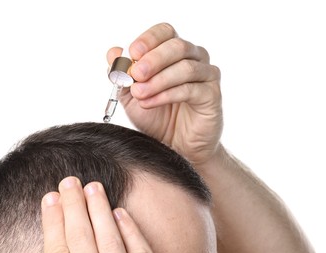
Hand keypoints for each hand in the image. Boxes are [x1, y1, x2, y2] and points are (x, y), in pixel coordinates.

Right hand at [41, 176, 154, 252]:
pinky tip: (120, 212)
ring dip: (100, 211)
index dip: (52, 223)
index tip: (50, 197)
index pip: (57, 252)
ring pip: (110, 242)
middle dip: (74, 208)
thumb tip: (57, 232)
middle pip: (81, 240)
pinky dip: (131, 233)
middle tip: (69, 181)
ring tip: (94, 186)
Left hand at [107, 23, 222, 167]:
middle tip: (135, 74)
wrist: (176, 148)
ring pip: (186, 67)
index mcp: (174, 52)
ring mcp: (206, 76)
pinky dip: (167, 94)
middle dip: (153, 59)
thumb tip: (113, 53)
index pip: (165, 32)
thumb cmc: (157, 118)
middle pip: (177, 46)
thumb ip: (122, 74)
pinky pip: (191, 89)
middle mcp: (194, 58)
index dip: (148, 39)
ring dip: (158, 80)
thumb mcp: (131, 96)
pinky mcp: (212, 95)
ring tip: (139, 94)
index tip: (132, 53)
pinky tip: (150, 103)